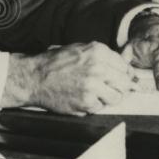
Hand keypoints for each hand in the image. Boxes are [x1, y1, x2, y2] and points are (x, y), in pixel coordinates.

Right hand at [1, 41, 133, 115]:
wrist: (34, 77)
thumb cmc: (54, 63)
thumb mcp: (78, 49)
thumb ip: (100, 56)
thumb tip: (122, 66)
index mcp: (97, 52)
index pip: (124, 66)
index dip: (124, 74)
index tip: (121, 79)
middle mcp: (98, 67)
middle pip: (125, 82)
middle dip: (119, 87)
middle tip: (110, 89)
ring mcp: (93, 86)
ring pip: (116, 97)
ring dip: (107, 98)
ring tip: (94, 94)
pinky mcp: (87, 102)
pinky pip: (100, 108)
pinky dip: (93, 106)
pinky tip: (82, 98)